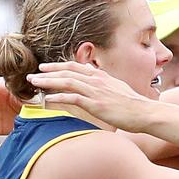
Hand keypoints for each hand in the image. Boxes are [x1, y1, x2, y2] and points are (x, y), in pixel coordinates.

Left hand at [26, 62, 151, 131]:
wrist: (145, 113)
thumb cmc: (134, 106)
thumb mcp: (118, 90)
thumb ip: (106, 87)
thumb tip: (99, 88)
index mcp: (101, 76)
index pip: (75, 67)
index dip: (58, 66)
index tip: (45, 68)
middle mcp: (96, 80)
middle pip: (67, 71)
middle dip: (47, 72)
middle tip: (32, 75)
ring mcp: (95, 91)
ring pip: (66, 82)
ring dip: (48, 82)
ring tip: (34, 83)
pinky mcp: (96, 104)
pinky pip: (72, 98)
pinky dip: (58, 97)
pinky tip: (47, 99)